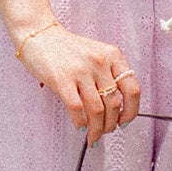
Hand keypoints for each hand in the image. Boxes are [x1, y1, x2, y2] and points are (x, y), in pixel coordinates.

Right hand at [18, 22, 140, 145]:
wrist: (39, 34)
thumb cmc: (66, 48)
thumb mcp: (95, 54)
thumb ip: (107, 75)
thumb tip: (115, 109)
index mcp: (112, 56)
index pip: (132, 89)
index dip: (131, 111)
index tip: (124, 122)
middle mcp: (100, 62)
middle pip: (114, 104)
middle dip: (111, 125)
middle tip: (105, 132)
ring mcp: (81, 70)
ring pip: (97, 110)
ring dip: (96, 129)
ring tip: (93, 136)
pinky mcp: (62, 79)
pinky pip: (77, 109)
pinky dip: (80, 122)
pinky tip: (79, 126)